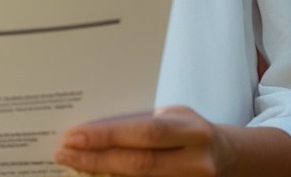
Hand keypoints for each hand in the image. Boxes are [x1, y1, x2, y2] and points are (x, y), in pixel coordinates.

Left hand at [53, 106, 224, 176]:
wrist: (226, 157)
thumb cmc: (187, 132)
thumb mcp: (172, 118)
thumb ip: (140, 124)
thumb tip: (91, 130)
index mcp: (191, 130)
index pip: (144, 133)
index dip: (106, 136)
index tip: (72, 136)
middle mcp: (196, 161)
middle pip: (139, 164)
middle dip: (96, 160)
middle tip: (63, 154)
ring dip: (102, 176)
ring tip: (74, 165)